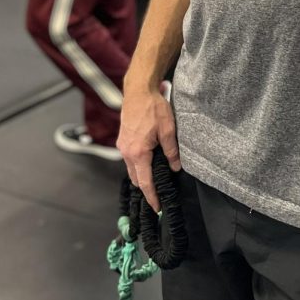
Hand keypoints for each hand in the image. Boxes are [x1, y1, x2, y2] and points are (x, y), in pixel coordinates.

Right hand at [117, 87, 180, 212]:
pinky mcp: (123, 140)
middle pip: (136, 178)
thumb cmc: (153, 108)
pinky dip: (138, 165)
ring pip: (131, 169)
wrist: (138, 91)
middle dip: (146, 189)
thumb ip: (172, 151)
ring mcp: (123, 146)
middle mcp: (126, 152)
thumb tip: (176, 168)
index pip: (145, 182)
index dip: (152, 197)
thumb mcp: (168, 129)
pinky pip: (129, 159)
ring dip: (141, 176)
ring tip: (155, 180)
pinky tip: (148, 162)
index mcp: (138, 153)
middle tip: (159, 195)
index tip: (157, 208)